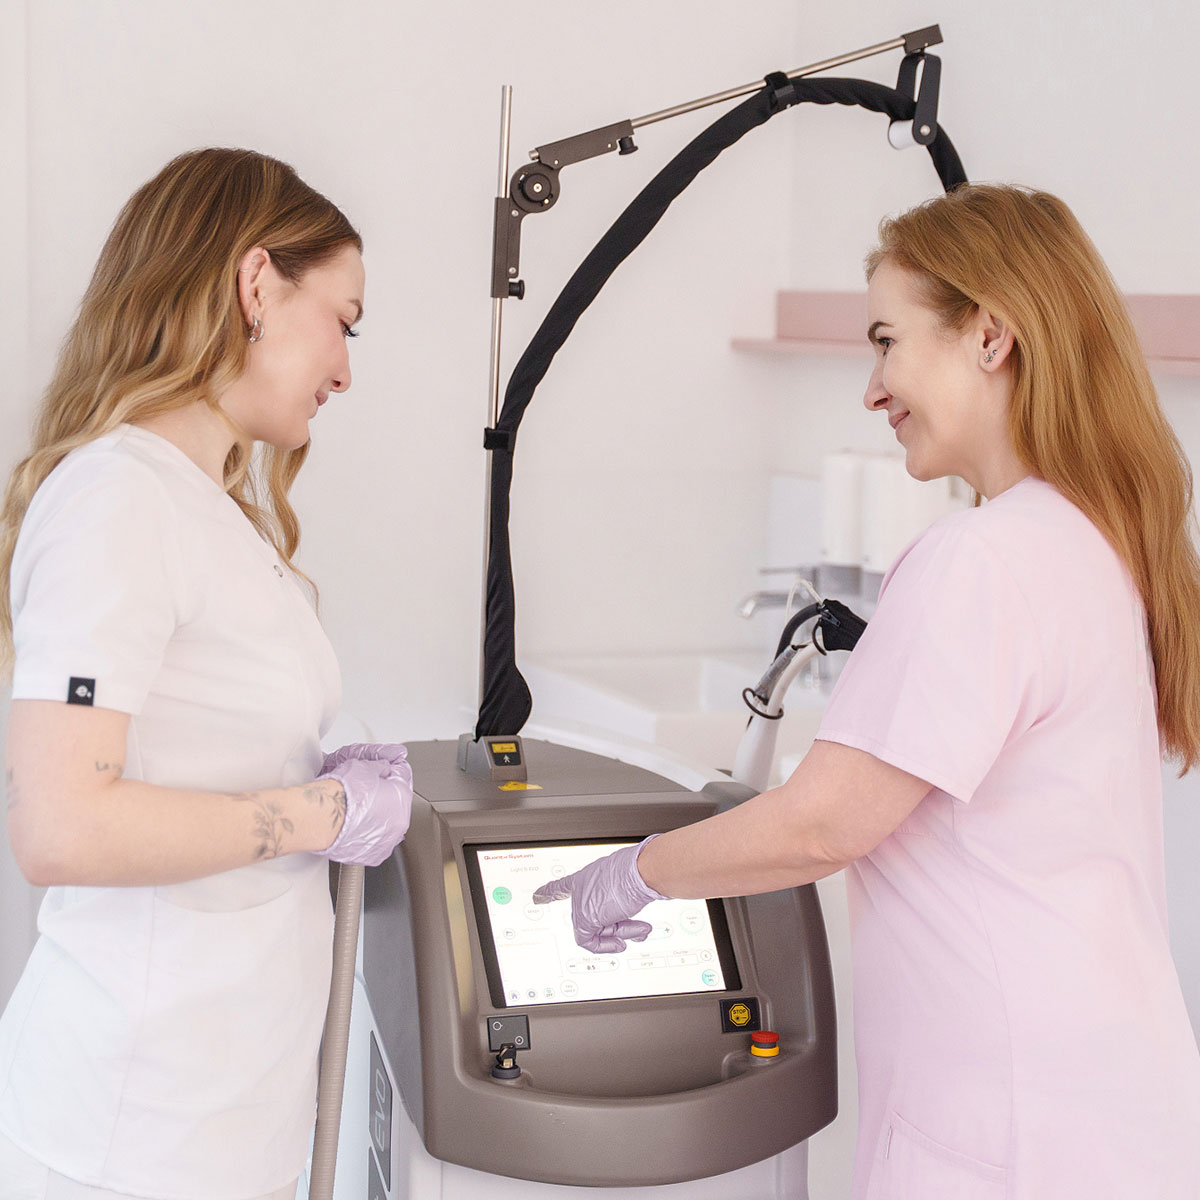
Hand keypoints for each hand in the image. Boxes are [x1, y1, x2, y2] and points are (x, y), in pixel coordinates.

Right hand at [316, 743, 412, 866]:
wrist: (322, 817)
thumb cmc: (341, 793)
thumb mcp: (364, 766)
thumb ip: (380, 767)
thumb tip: (383, 767)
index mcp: (402, 796)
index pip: (402, 779)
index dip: (389, 774)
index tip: (380, 775)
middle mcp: (400, 822)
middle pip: (395, 805)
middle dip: (383, 799)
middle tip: (363, 795)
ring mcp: (387, 841)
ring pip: (385, 827)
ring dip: (376, 820)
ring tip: (356, 813)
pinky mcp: (373, 856)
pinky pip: (374, 844)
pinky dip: (366, 837)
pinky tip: (354, 829)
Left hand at [532, 836, 665, 952]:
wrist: (640, 872)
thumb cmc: (637, 871)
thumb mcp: (625, 880)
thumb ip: (621, 894)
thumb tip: (633, 904)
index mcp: (588, 876)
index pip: (563, 885)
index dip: (550, 892)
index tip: (537, 896)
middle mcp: (582, 889)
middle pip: (593, 916)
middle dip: (618, 926)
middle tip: (636, 929)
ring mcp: (582, 903)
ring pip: (595, 929)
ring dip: (621, 934)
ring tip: (639, 932)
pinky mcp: (585, 919)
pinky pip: (589, 941)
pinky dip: (606, 946)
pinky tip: (622, 943)